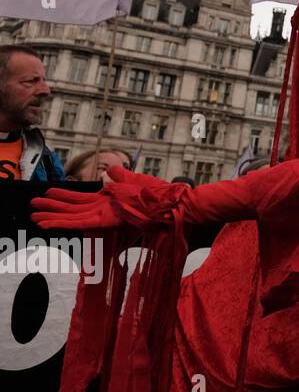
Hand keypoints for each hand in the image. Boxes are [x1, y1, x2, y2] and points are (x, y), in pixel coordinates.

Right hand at [32, 168, 180, 231]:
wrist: (171, 202)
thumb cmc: (156, 193)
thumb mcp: (133, 179)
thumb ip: (119, 175)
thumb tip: (110, 168)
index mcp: (108, 200)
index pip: (81, 200)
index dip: (64, 197)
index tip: (48, 192)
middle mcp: (103, 209)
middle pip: (72, 208)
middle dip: (53, 207)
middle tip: (33, 206)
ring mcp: (104, 215)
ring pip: (73, 217)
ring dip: (53, 216)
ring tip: (34, 216)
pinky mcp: (106, 220)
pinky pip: (81, 223)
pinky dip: (64, 223)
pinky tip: (49, 223)